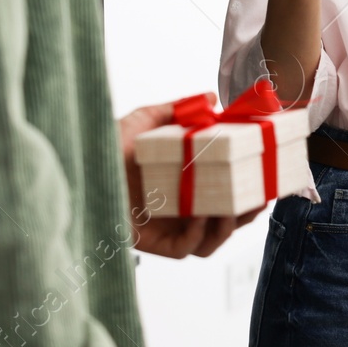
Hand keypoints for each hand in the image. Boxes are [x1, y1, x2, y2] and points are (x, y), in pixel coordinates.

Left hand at [119, 99, 264, 258]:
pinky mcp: (155, 245)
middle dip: (249, 211)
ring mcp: (169, 229)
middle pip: (226, 221)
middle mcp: (180, 211)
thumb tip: (211, 99)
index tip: (268, 177)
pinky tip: (205, 212)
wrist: (78, 167)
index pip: (226, 193)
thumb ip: (177, 110)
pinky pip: (188, 248)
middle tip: (262, 194)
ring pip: (212, 240)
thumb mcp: (145, 121)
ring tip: (239, 206)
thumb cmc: (106, 147)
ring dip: (230, 225)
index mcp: (185, 186)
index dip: (250, 189)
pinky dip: (201, 232)